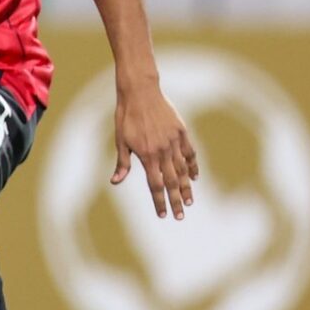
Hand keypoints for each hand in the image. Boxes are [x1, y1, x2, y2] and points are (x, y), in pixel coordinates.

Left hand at [112, 79, 198, 219]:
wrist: (140, 92)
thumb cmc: (126, 116)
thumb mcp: (120, 140)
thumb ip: (122, 163)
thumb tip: (116, 182)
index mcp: (147, 155)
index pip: (155, 185)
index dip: (159, 201)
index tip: (162, 215)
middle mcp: (163, 151)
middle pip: (172, 182)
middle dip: (176, 201)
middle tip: (180, 217)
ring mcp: (174, 142)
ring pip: (183, 170)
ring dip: (187, 188)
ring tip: (189, 203)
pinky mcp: (181, 132)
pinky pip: (190, 153)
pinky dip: (193, 166)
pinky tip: (194, 177)